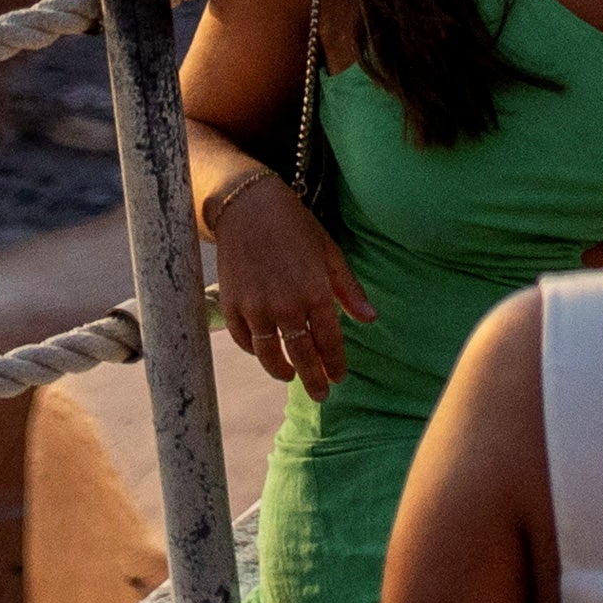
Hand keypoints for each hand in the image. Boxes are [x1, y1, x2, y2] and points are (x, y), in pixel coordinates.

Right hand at [212, 172, 374, 395]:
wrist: (248, 208)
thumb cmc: (296, 227)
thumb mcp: (330, 252)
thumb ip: (348, 289)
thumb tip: (370, 319)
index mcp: (315, 293)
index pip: (328, 341)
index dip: (334, 363)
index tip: (339, 378)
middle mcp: (285, 306)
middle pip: (301, 356)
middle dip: (313, 379)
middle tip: (321, 394)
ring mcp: (256, 307)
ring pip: (269, 354)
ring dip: (282, 370)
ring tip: (291, 376)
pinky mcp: (232, 305)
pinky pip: (244, 339)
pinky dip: (254, 350)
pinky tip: (264, 352)